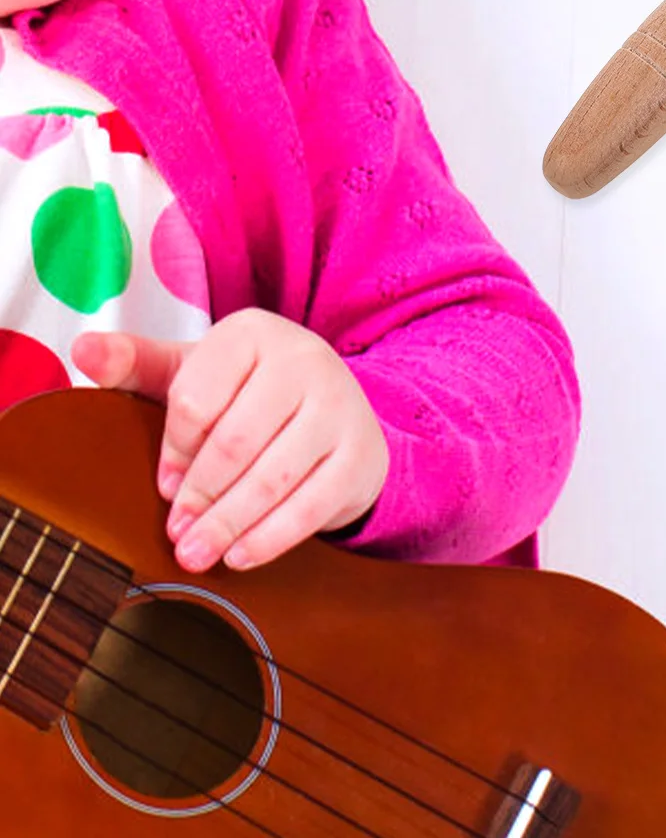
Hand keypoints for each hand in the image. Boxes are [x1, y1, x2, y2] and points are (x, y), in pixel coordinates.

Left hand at [71, 309, 389, 572]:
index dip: (173, 452)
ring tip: (196, 553)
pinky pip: (311, 505)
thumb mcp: (195, 371)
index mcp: (253, 333)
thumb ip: (135, 362)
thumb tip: (81, 348)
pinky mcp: (361, 453)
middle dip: (198, 497)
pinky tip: (241, 555)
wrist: (337, 410)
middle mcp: (305, 358)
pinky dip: (269, 538)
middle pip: (234, 442)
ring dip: (227, 524)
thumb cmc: (248, 393)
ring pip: (272, 477)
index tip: (163, 484)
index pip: (196, 398)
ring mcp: (340, 405)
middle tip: (176, 533)